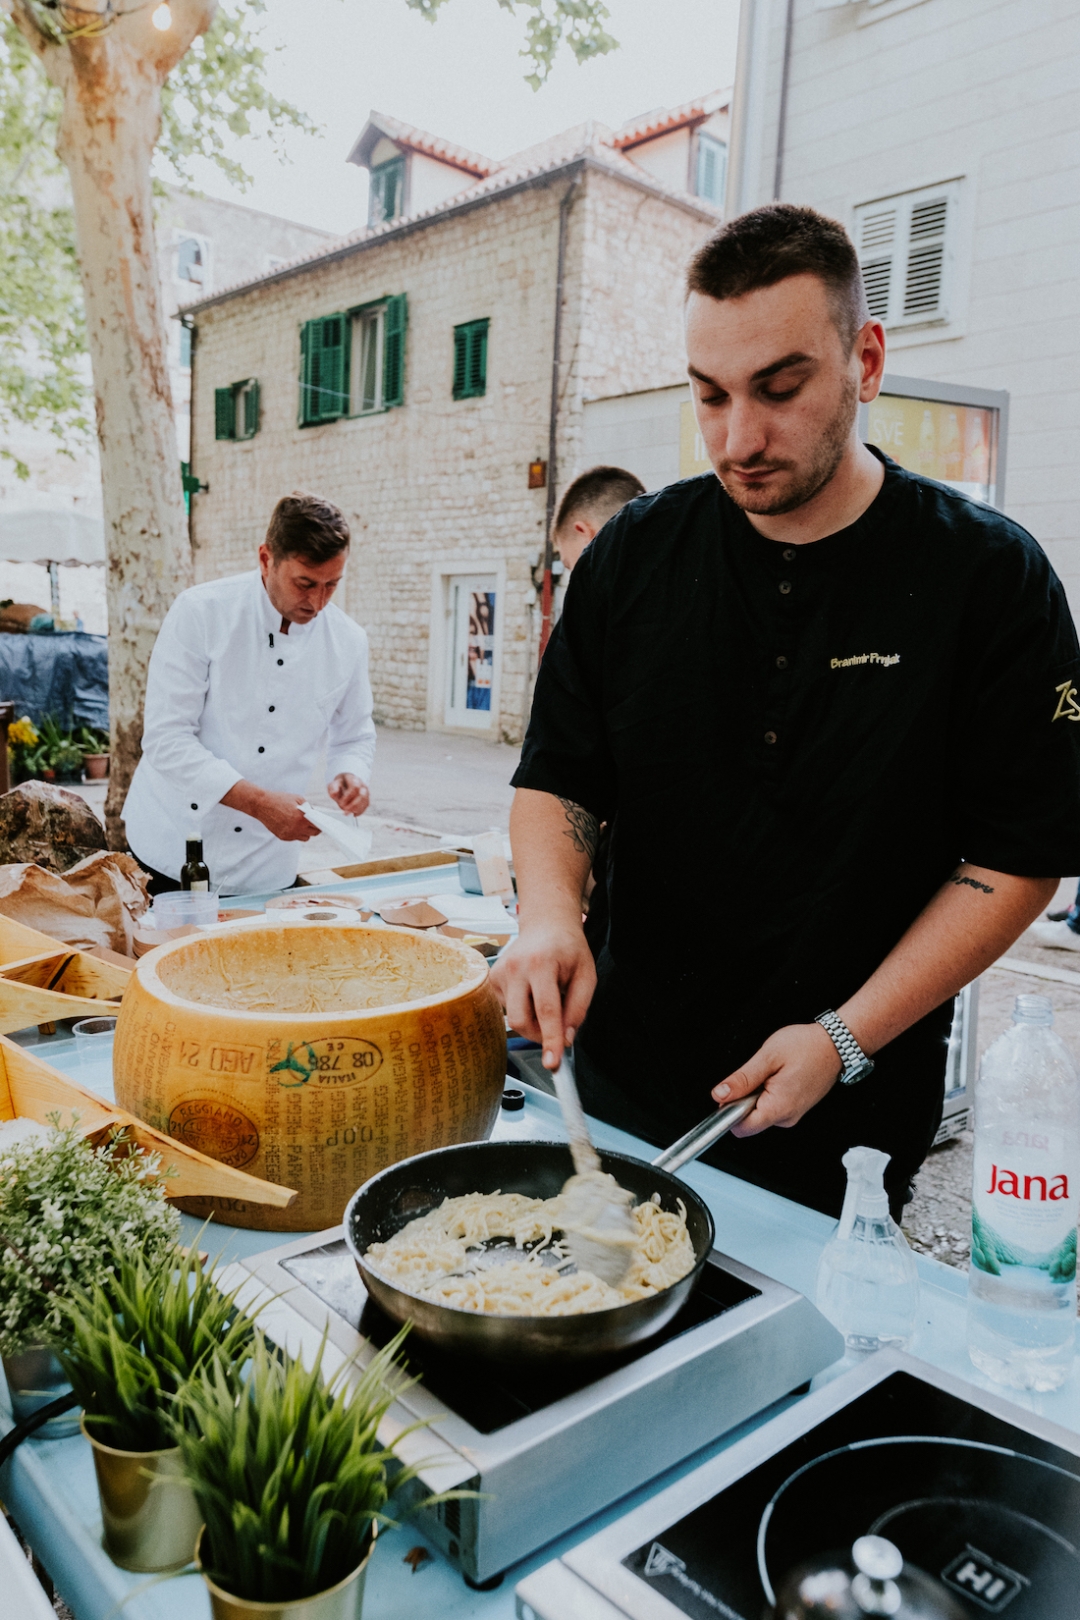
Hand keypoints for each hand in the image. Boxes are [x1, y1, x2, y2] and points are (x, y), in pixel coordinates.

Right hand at [253, 791, 320, 841]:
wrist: (262, 804)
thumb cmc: (280, 799)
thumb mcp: (298, 799)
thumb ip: (309, 807)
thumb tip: (316, 814)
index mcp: (302, 818)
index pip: (318, 826)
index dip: (322, 824)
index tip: (324, 823)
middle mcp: (296, 828)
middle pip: (313, 834)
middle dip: (315, 829)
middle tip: (315, 824)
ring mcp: (289, 834)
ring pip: (305, 838)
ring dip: (306, 832)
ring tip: (304, 825)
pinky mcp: (282, 837)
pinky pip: (294, 838)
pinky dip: (296, 833)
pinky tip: (293, 826)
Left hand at [328, 772, 369, 814]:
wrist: (345, 784)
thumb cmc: (339, 785)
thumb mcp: (333, 784)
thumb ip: (332, 788)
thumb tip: (334, 793)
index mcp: (353, 779)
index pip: (354, 787)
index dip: (348, 797)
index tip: (341, 803)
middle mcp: (361, 784)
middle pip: (362, 795)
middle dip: (353, 804)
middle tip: (345, 810)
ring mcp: (365, 791)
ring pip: (365, 801)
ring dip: (356, 809)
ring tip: (348, 813)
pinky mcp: (366, 798)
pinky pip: (366, 805)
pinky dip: (359, 811)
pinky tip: (352, 813)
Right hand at [490, 919, 596, 1067]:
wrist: (546, 925)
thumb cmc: (568, 949)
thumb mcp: (586, 975)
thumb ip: (578, 1009)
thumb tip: (566, 1039)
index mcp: (541, 964)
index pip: (546, 1011)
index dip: (551, 1040)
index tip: (553, 1062)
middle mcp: (515, 968)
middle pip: (521, 1021)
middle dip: (540, 1035)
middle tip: (557, 1029)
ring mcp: (499, 973)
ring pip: (514, 1019)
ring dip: (533, 1020)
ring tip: (546, 996)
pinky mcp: (491, 980)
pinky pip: (507, 1010)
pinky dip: (523, 1009)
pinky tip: (531, 991)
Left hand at [710, 1022, 841, 1136]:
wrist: (835, 1044)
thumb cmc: (806, 1047)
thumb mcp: (767, 1057)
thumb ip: (742, 1079)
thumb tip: (720, 1095)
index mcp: (778, 1107)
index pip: (741, 1128)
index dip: (728, 1111)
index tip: (730, 1093)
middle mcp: (787, 1117)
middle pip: (749, 1121)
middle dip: (744, 1100)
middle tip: (757, 1075)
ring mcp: (793, 1114)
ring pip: (760, 1114)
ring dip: (757, 1095)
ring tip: (771, 1073)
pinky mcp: (796, 1108)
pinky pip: (772, 1107)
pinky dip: (768, 1094)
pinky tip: (779, 1077)